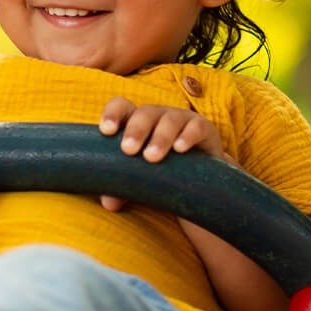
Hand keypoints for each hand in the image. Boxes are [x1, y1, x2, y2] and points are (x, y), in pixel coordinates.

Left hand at [96, 96, 227, 211]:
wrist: (201, 180)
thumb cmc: (161, 175)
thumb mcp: (140, 181)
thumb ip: (122, 189)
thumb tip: (110, 203)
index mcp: (137, 123)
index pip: (122, 107)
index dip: (112, 114)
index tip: (106, 131)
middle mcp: (158, 116)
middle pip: (145, 113)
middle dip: (136, 130)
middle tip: (128, 150)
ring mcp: (182, 119)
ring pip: (170, 120)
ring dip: (160, 137)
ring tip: (152, 157)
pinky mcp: (204, 129)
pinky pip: (197, 127)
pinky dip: (188, 136)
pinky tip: (180, 149)